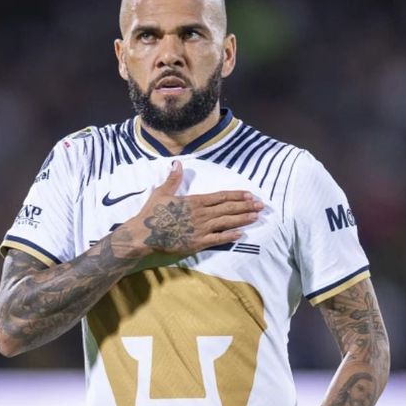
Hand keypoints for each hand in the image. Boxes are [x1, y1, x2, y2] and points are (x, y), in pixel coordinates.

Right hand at [120, 161, 262, 256]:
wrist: (144, 234)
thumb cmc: (152, 213)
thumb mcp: (161, 192)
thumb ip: (173, 179)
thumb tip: (177, 163)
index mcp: (194, 201)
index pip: (220, 197)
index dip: (236, 196)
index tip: (249, 194)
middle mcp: (201, 214)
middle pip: (228, 209)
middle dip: (246, 206)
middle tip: (261, 205)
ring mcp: (200, 229)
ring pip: (226, 223)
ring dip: (242, 219)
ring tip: (256, 217)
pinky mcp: (197, 242)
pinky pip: (218, 239)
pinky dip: (230, 236)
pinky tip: (241, 234)